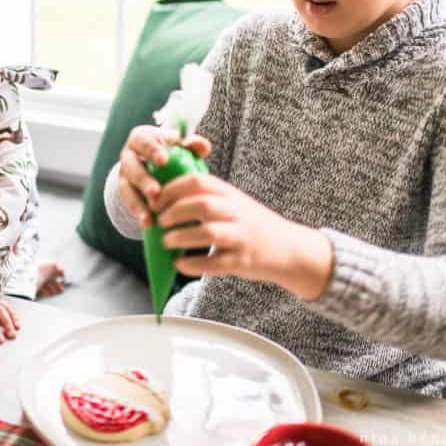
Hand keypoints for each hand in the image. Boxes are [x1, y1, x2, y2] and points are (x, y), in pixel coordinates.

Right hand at [117, 124, 210, 226]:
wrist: (153, 164)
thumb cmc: (171, 152)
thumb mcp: (180, 146)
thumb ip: (192, 145)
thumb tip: (202, 146)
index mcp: (141, 139)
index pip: (144, 141)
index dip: (152, 151)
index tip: (164, 161)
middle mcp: (128, 156)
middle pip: (131, 166)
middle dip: (143, 180)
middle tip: (156, 192)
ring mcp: (124, 175)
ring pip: (127, 188)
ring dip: (138, 202)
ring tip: (150, 215)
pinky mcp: (124, 192)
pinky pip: (128, 203)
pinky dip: (138, 213)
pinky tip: (147, 223)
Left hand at [154, 173, 333, 300]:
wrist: (290, 249)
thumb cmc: (252, 225)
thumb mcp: (233, 203)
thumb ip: (206, 197)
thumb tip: (165, 199)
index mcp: (230, 194)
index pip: (197, 181)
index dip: (171, 189)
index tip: (155, 200)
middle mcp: (237, 212)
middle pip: (202, 205)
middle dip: (174, 212)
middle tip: (159, 221)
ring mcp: (241, 237)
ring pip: (209, 233)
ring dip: (181, 237)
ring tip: (166, 242)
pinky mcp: (243, 261)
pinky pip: (215, 263)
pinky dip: (193, 264)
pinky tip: (179, 265)